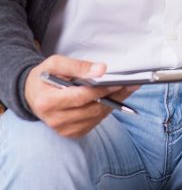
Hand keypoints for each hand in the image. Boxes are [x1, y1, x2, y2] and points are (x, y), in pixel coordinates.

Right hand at [24, 55, 138, 137]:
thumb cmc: (45, 76)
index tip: (118, 83)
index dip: (101, 90)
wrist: (33, 94)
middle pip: (91, 109)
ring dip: (114, 104)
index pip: (80, 97)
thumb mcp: (55, 64)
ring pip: (96, 117)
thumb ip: (77, 66)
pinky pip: (94, 122)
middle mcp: (55, 119)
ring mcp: (63, 129)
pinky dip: (106, 110)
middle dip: (113, 96)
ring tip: (127, 89)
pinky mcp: (71, 133)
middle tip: (131, 84)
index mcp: (48, 101)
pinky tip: (115, 98)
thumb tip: (102, 70)